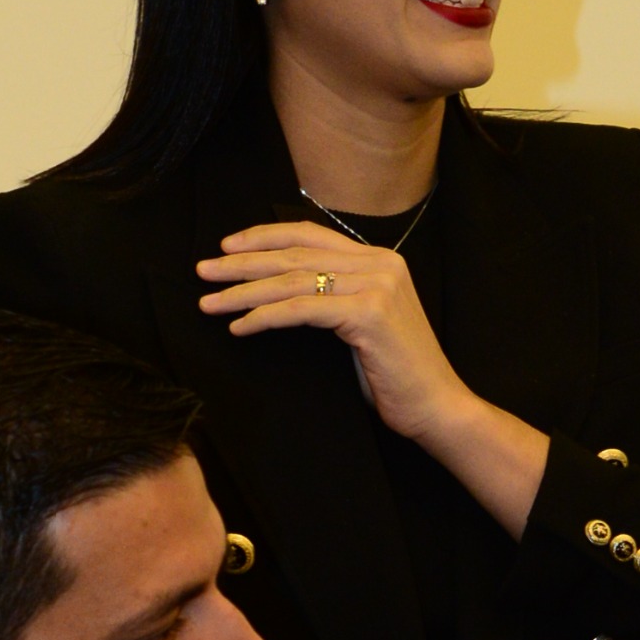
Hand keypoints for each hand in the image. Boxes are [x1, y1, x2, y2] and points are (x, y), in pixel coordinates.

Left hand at [196, 223, 462, 444]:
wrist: (436, 405)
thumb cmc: (395, 373)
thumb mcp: (362, 322)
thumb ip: (335, 295)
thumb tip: (277, 286)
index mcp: (379, 259)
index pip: (310, 234)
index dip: (264, 236)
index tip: (227, 248)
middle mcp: (380, 264)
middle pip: (294, 254)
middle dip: (242, 263)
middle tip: (203, 272)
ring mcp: (377, 286)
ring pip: (293, 280)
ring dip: (244, 291)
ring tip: (210, 302)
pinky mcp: (369, 313)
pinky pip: (301, 309)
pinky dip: (264, 316)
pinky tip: (239, 327)